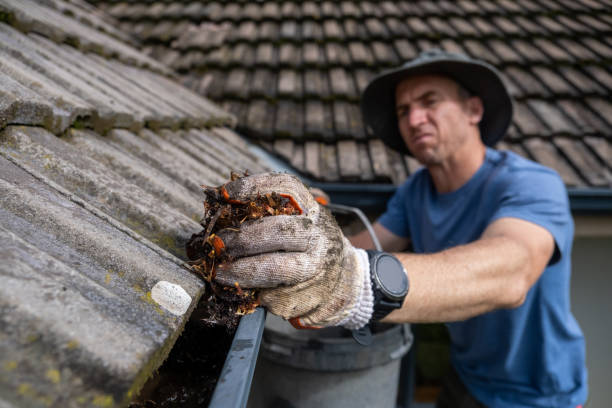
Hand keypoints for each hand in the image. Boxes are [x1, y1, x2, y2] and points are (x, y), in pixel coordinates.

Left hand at [214, 173, 372, 328]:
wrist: (347, 280)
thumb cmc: (309, 246)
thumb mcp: (298, 221)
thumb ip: (268, 213)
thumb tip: (220, 201)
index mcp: (313, 210)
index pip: (286, 187)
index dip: (254, 187)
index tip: (225, 194)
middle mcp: (319, 235)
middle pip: (278, 231)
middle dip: (242, 239)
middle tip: (218, 245)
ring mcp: (320, 268)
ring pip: (276, 270)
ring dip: (243, 273)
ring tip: (220, 274)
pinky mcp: (316, 297)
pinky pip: (279, 298)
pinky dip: (260, 296)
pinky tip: (252, 292)